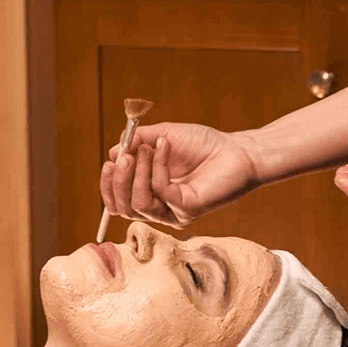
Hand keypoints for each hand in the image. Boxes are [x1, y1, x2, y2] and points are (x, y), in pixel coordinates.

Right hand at [100, 122, 258, 229]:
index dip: (109, 184)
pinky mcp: (187, 209)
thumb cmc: (204, 145)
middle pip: (123, 208)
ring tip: (145, 148)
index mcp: (151, 193)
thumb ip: (138, 141)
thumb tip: (113, 151)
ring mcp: (173, 211)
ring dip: (137, 173)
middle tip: (123, 157)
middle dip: (117, 182)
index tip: (110, 160)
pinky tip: (164, 146)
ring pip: (139, 204)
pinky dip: (158, 166)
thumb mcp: (164, 135)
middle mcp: (160, 207)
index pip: (119, 201)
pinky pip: (161, 191)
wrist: (237, 150)